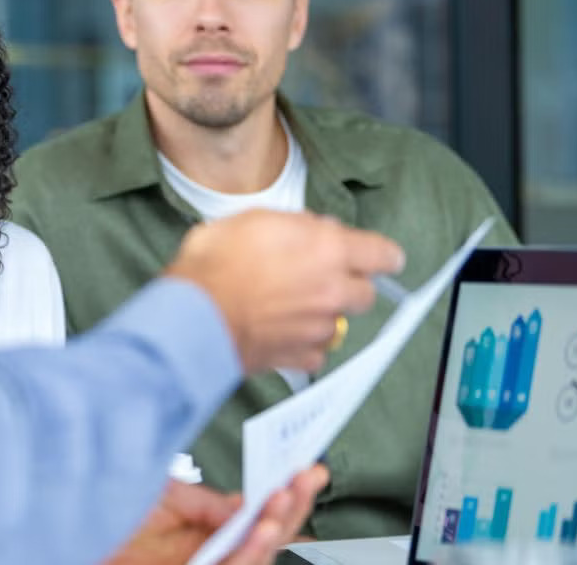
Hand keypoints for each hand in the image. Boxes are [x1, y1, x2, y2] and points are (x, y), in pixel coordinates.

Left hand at [103, 466, 327, 564]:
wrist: (69, 539)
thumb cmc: (106, 522)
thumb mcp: (161, 500)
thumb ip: (203, 502)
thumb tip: (242, 503)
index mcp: (208, 533)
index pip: (258, 516)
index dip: (286, 495)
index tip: (306, 470)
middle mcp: (213, 553)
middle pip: (267, 535)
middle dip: (293, 505)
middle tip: (309, 476)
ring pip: (258, 555)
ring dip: (279, 525)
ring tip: (288, 495)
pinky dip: (253, 551)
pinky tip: (265, 528)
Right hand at [166, 210, 404, 373]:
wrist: (194, 315)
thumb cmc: (214, 265)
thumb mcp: (250, 220)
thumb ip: (293, 225)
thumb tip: (308, 229)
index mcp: (327, 249)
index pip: (382, 253)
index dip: (381, 255)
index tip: (378, 257)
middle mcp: (332, 289)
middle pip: (365, 293)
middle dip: (348, 286)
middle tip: (318, 279)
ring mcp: (320, 326)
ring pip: (340, 323)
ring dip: (322, 316)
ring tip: (287, 309)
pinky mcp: (302, 356)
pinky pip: (316, 352)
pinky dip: (304, 345)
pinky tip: (280, 333)